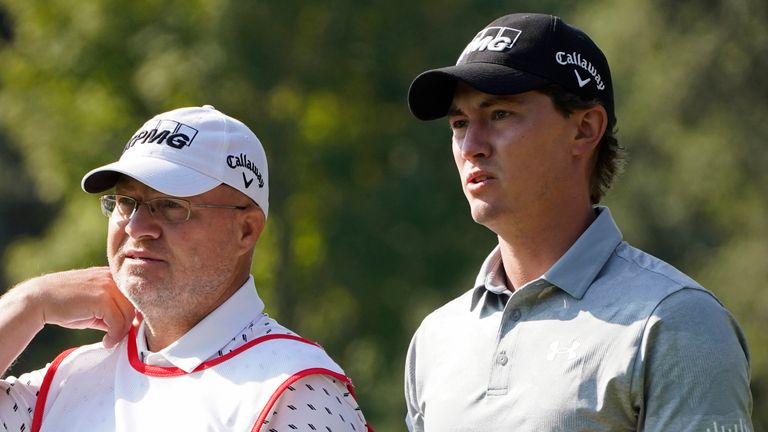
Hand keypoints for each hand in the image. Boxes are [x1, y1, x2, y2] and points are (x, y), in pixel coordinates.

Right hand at [16, 267, 134, 347]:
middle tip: (118, 338)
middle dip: (128, 325)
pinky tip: (106, 341)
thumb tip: (131, 326)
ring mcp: (108, 286)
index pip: (134, 296)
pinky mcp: (102, 298)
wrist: (38, 300)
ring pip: (129, 314)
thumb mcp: (94, 304)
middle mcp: (112, 277)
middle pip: (135, 306)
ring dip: (121, 332)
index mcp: (112, 275)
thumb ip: (112, 310)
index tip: (128, 328)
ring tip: (110, 340)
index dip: (134, 314)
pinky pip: (118, 322)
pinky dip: (115, 336)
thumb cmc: (65, 304)